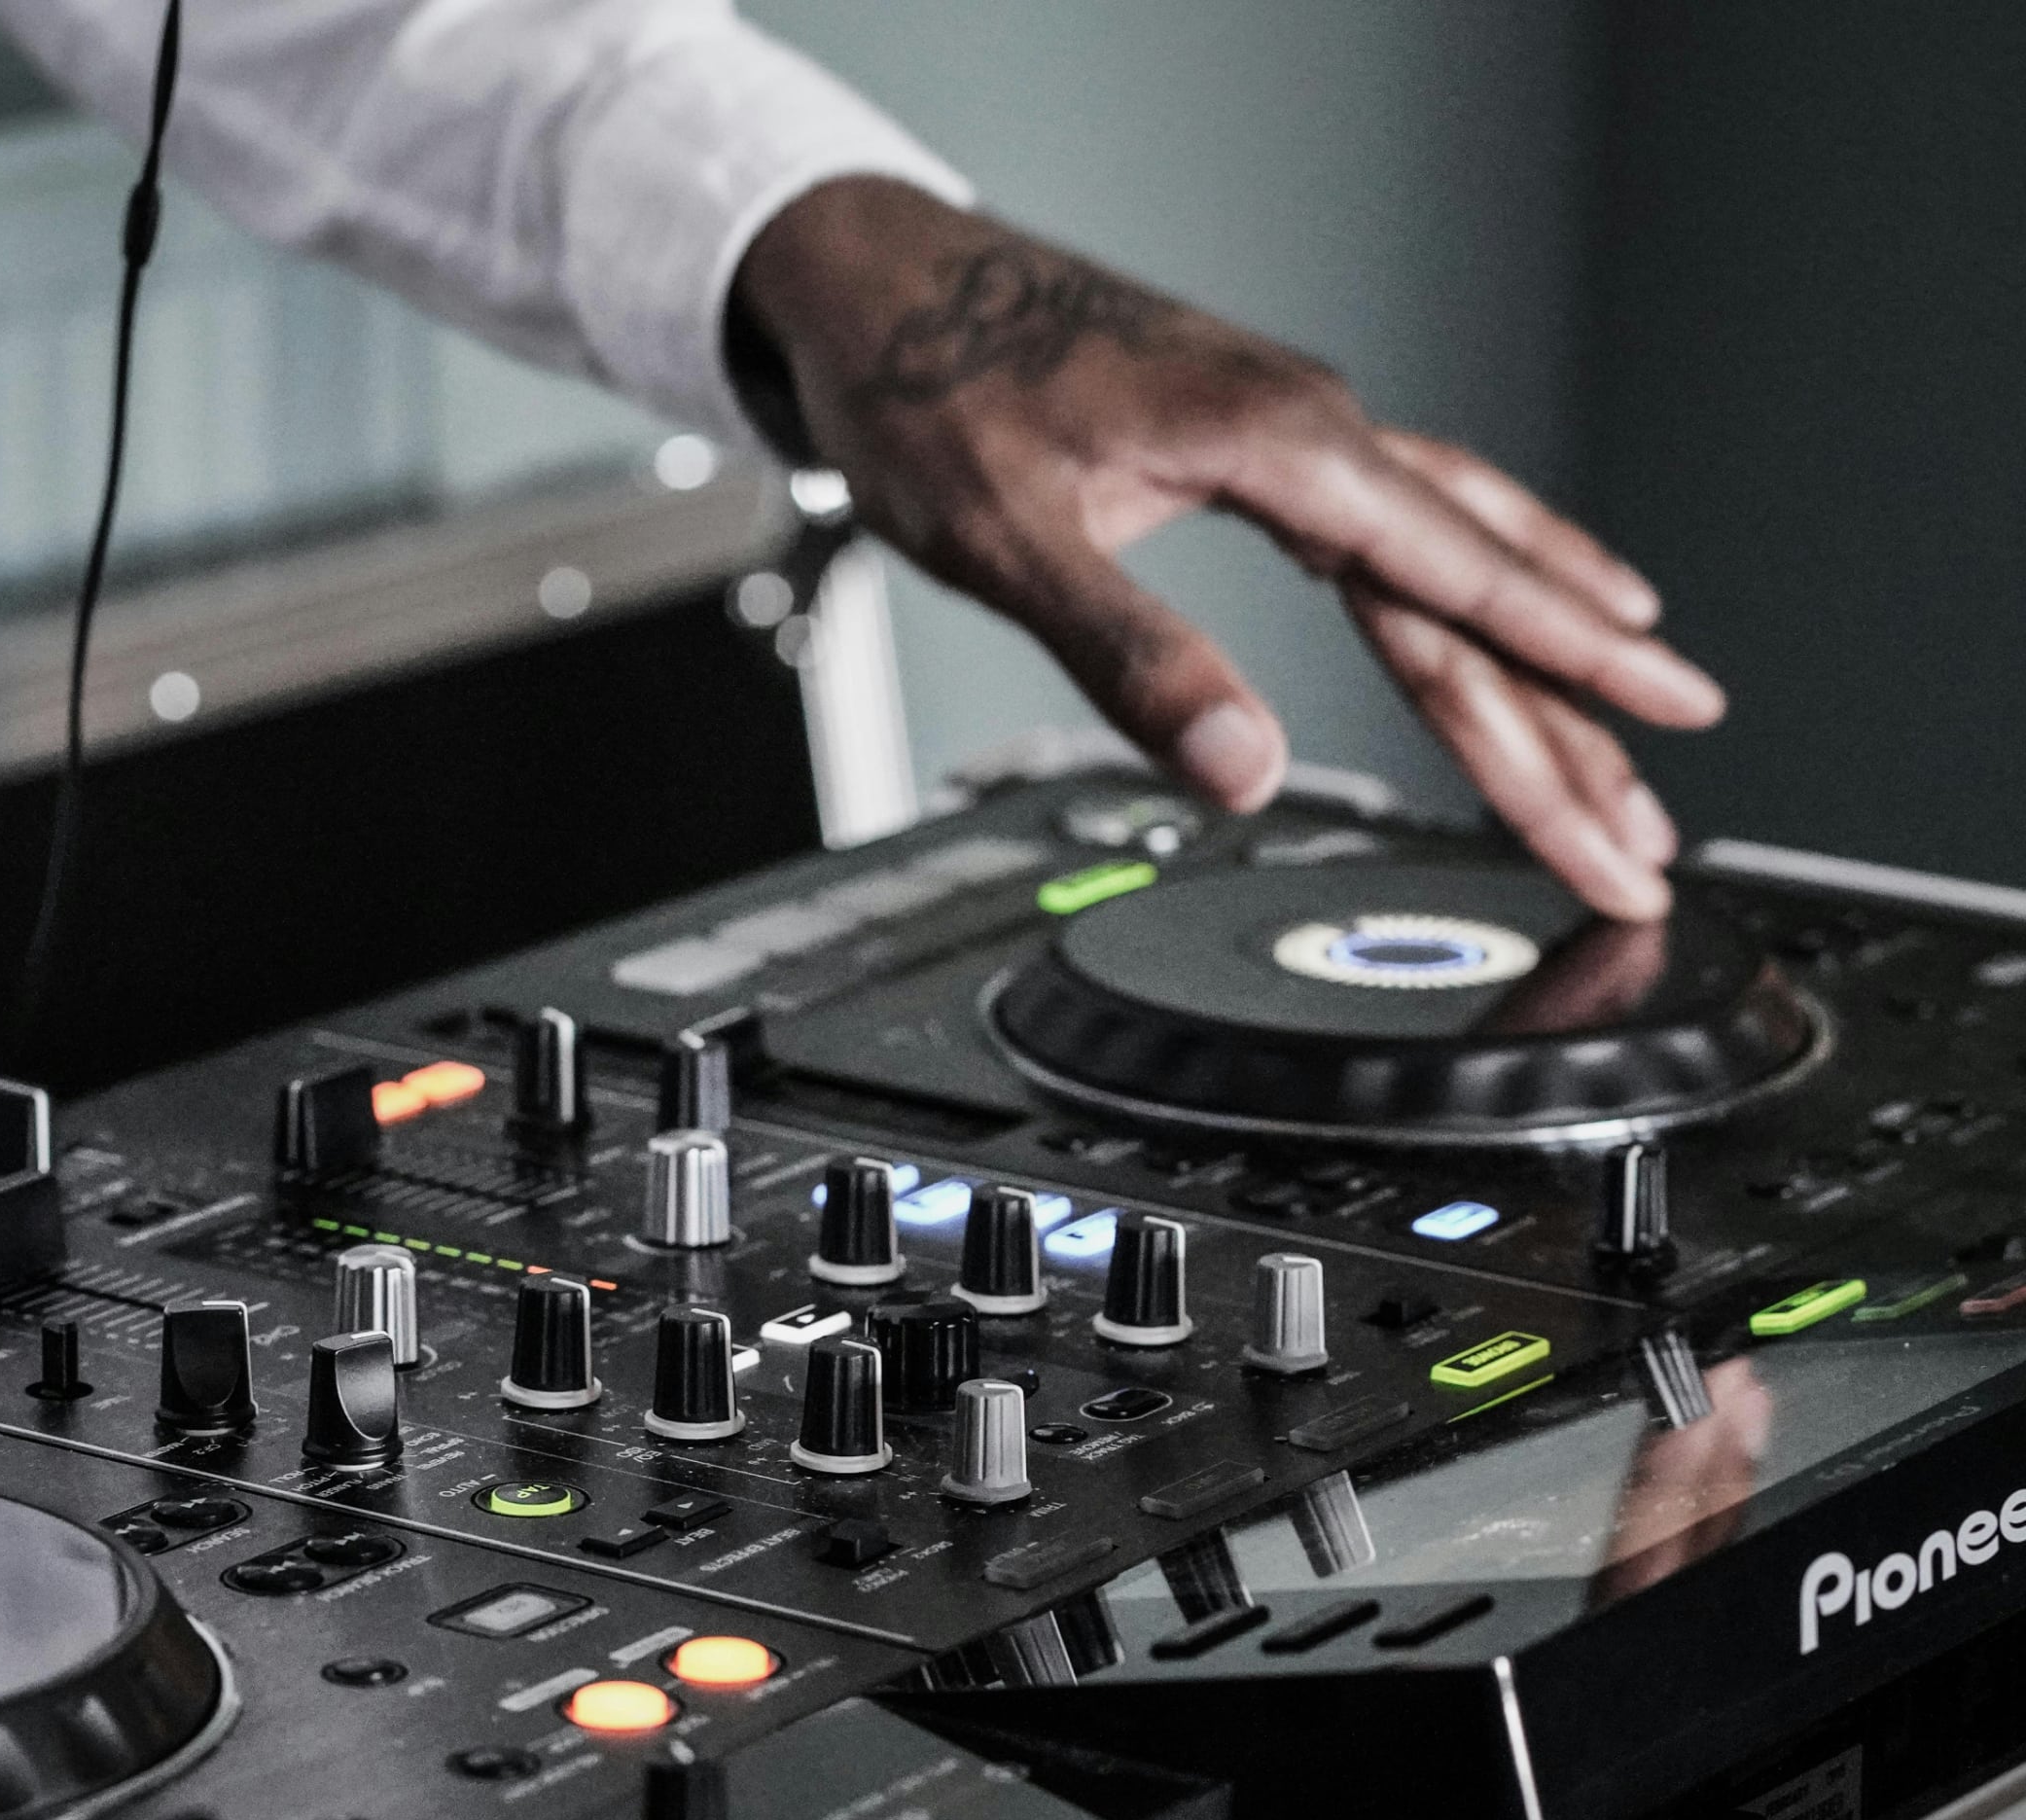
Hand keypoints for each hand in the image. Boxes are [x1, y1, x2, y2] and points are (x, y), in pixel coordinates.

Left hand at [735, 179, 1725, 920]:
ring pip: (1457, 552)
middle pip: (1481, 589)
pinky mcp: (1262, 445)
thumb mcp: (1013, 542)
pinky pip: (1407, 521)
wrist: (878, 283)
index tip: (1657, 738)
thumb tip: (1240, 767)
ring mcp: (1294, 433)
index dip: (1564, 679)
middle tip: (1649, 820)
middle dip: (1574, 715)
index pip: (1456, 588)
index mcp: (1278, 445)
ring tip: (1631, 726)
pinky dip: (1476, 577)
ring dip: (1545, 648)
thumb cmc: (930, 389)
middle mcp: (1311, 428)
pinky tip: (1511, 607)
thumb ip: (1133, 656)